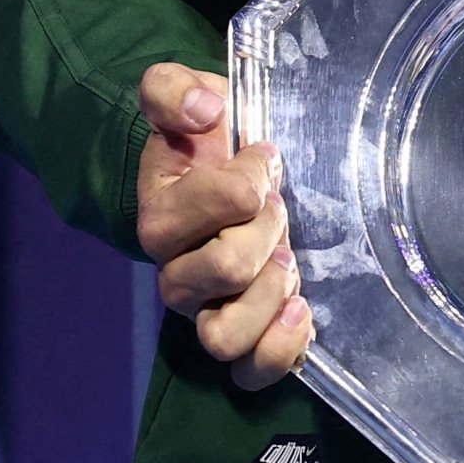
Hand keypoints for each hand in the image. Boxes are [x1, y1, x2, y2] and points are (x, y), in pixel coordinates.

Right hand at [136, 62, 310, 388]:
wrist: (223, 177)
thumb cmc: (207, 141)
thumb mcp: (186, 97)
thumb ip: (172, 90)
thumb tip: (203, 110)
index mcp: (162, 214)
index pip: (215, 204)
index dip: (249, 178)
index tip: (262, 158)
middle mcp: (177, 272)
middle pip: (224, 269)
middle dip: (267, 229)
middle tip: (278, 207)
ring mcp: (207, 310)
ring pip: (224, 335)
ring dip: (270, 294)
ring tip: (289, 261)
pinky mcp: (241, 337)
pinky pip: (249, 372)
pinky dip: (279, 350)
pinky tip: (301, 310)